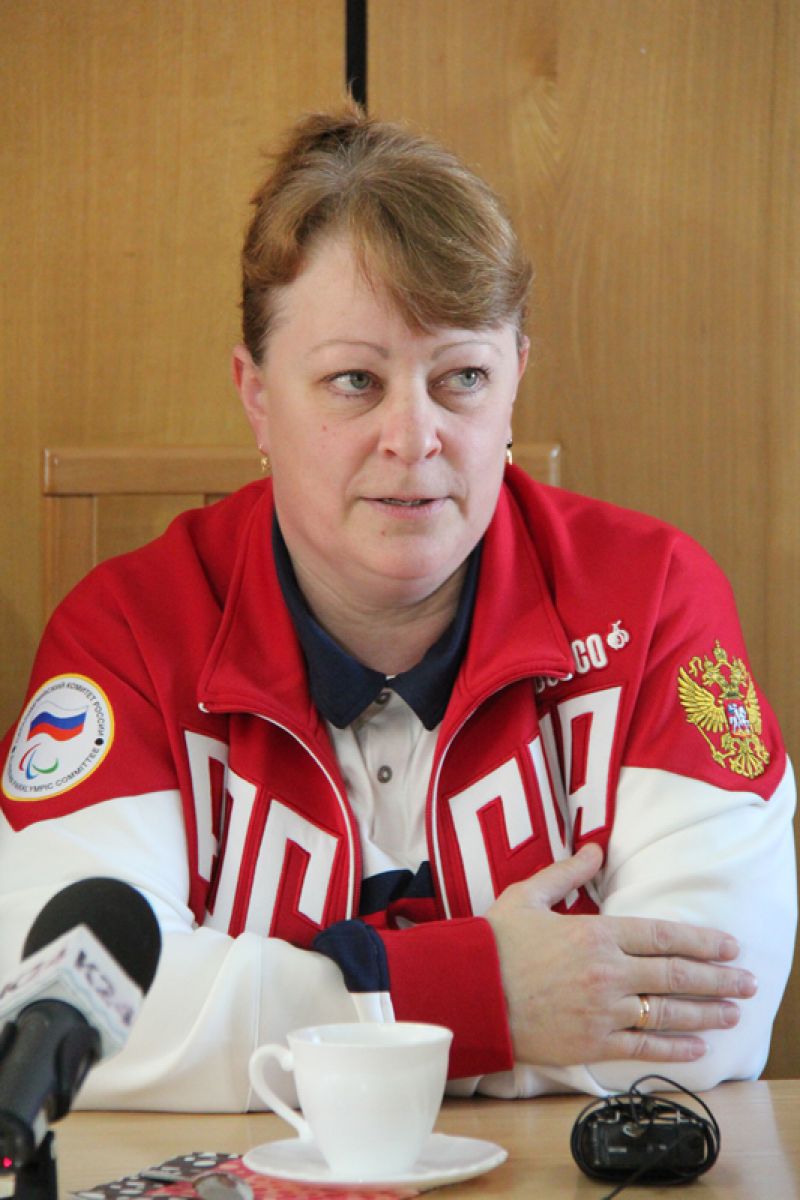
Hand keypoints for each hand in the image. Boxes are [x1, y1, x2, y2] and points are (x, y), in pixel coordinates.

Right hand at [485, 843, 756, 1065]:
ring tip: (733, 1013)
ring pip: (666, 1013)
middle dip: (717, 979)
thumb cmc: (494, 942)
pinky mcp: (591, 1043)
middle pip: (675, 976)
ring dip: (705, 1013)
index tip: (729, 946)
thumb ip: (566, 873)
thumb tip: (596, 849)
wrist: (469, 993)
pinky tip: (697, 1046)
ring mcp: (602, 1012)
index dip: (701, 942)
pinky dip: (673, 1048)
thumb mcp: (527, 895)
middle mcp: (607, 973)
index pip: (662, 937)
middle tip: (748, 982)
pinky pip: (643, 1048)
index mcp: (595, 934)